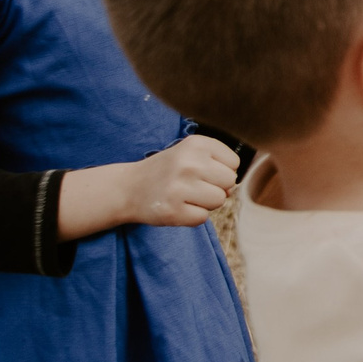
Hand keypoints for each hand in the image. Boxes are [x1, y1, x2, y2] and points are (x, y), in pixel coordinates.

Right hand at [121, 135, 239, 226]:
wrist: (128, 188)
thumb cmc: (168, 170)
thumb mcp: (191, 153)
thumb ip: (218, 163)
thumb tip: (232, 188)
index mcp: (196, 144)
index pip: (234, 162)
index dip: (222, 170)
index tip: (202, 170)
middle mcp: (188, 162)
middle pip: (229, 182)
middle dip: (216, 187)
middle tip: (193, 185)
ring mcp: (179, 187)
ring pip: (219, 200)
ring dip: (206, 202)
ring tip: (185, 195)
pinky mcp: (172, 211)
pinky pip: (203, 217)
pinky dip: (193, 216)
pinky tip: (177, 206)